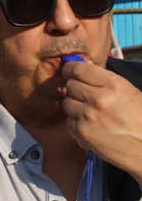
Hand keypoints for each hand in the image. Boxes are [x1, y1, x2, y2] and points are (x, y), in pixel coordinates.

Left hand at [62, 59, 141, 178]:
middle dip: (76, 89)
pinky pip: (69, 121)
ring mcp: (88, 116)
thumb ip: (105, 82)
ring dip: (75, 106)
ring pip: (67, 103)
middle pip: (70, 85)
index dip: (70, 69)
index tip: (69, 71)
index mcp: (114, 85)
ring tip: (93, 112)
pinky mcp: (81, 132)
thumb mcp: (129, 93)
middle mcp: (99, 99)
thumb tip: (83, 71)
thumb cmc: (141, 120)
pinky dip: (77, 122)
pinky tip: (93, 125)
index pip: (78, 69)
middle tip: (86, 95)